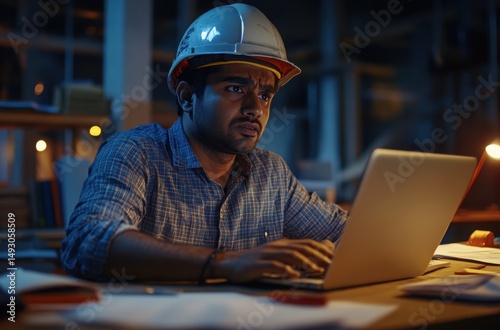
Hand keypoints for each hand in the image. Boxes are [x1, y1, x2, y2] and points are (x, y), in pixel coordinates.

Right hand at [215, 239, 334, 282]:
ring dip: (305, 262)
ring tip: (316, 269)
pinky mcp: (258, 264)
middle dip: (318, 255)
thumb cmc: (257, 261)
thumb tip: (313, 256)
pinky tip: (294, 275)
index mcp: (283, 244)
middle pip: (301, 247)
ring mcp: (267, 254)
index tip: (333, 258)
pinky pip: (274, 266)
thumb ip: (294, 254)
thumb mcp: (277, 255)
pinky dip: (286, 270)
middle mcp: (277, 246)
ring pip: (290, 255)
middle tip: (330, 263)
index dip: (321, 249)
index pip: (307, 243)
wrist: (231, 263)